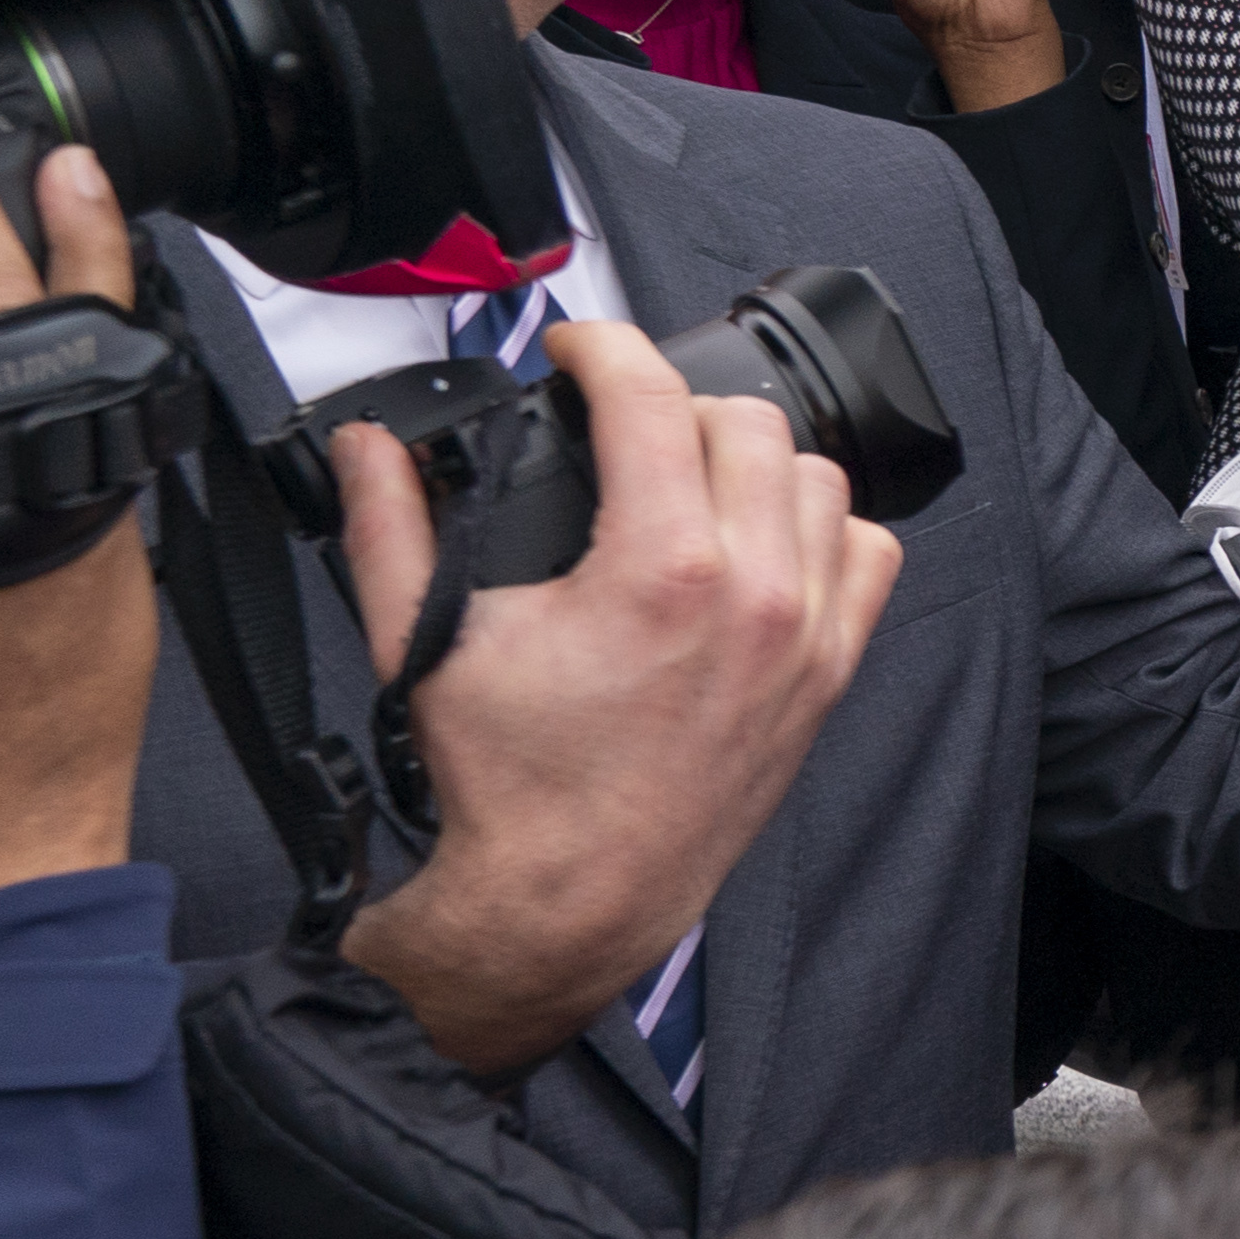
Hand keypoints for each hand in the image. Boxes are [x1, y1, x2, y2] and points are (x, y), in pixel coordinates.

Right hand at [335, 324, 900, 1076]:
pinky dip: (824, 529)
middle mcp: (755, 590)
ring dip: (752, 458)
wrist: (575, 891)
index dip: (602, 346)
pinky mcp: (831, 670)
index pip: (650, 396)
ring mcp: (807, 631)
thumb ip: (391, 528)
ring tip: (689, 473)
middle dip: (670, 404)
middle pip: (742, 422)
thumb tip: (369, 450)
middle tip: (617, 424)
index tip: (574, 350)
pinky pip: (870, 555)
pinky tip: (765, 537)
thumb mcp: (424, 642)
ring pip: (818, 476)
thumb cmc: (509, 782)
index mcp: (661, 569)